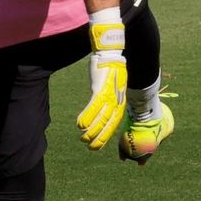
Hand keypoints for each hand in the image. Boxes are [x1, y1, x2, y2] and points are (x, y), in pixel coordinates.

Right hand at [76, 22, 126, 150]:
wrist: (112, 53)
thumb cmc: (110, 70)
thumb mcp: (113, 86)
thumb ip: (109, 98)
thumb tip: (102, 108)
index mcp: (120, 100)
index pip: (114, 122)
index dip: (106, 135)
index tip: (97, 146)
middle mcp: (117, 99)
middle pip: (109, 123)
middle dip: (100, 137)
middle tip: (90, 147)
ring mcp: (110, 94)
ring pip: (101, 116)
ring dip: (91, 129)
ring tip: (83, 137)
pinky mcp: (100, 87)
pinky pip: (94, 105)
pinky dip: (87, 115)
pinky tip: (80, 124)